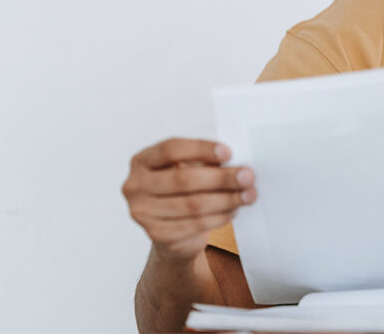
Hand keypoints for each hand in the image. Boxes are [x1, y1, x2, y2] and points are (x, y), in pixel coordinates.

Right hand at [122, 138, 256, 261]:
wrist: (171, 232)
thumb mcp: (187, 169)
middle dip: (221, 178)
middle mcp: (135, 186)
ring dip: (227, 199)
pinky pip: (195, 224)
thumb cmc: (183, 191)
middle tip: (248, 176)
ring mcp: (143, 213)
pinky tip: (234, 210)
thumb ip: (204, 162)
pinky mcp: (157, 235)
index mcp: (142, 161)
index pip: (171, 149)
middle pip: (183, 179)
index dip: (201, 149)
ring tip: (249, 194)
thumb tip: (236, 163)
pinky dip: (220, 216)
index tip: (229, 152)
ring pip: (193, 204)